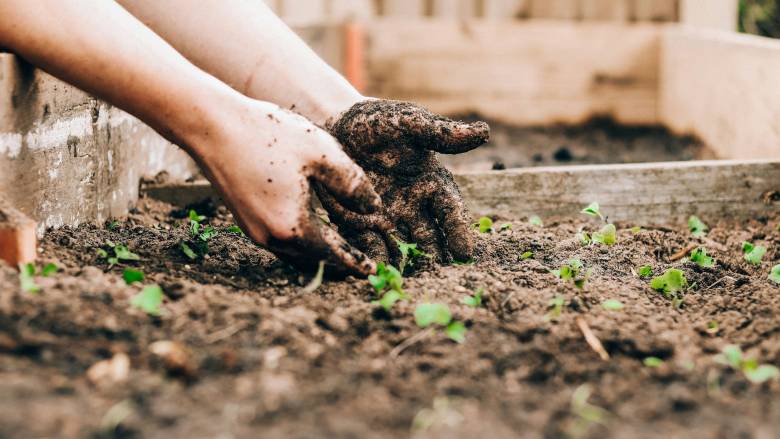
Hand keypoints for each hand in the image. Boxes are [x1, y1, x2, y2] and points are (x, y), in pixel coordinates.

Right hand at [189, 99, 380, 275]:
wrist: (212, 126)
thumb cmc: (269, 135)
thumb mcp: (322, 153)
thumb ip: (352, 184)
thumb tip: (374, 208)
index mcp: (294, 227)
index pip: (333, 254)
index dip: (355, 262)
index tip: (372, 272)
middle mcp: (271, 237)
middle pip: (313, 259)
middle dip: (338, 262)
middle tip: (360, 263)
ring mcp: (254, 231)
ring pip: (295, 253)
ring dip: (318, 253)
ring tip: (339, 249)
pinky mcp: (244, 220)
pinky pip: (280, 240)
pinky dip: (300, 241)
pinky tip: (310, 228)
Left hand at [322, 99, 488, 264]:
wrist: (335, 126)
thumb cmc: (377, 122)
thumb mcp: (408, 123)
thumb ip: (440, 133)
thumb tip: (483, 132)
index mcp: (431, 184)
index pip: (450, 212)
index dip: (458, 232)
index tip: (465, 253)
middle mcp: (413, 207)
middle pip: (430, 238)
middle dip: (435, 259)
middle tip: (440, 279)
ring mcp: (387, 218)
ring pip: (403, 248)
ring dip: (407, 265)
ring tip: (411, 283)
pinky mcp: (360, 224)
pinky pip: (370, 246)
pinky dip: (375, 260)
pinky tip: (378, 273)